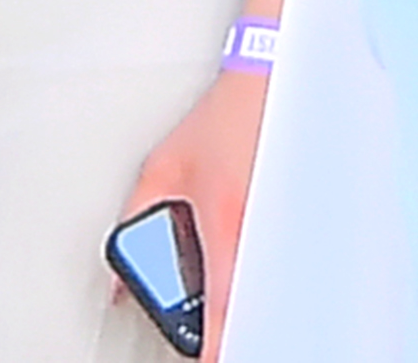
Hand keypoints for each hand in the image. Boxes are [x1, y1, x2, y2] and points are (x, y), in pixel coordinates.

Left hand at [117, 63, 269, 362]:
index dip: (214, 348)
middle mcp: (260, 233)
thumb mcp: (162, 167)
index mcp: (224, 224)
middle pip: (252, 311)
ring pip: (274, 294)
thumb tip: (119, 275)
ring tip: (231, 316)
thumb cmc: (219, 121)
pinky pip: (287, 270)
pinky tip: (261, 286)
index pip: (222, 310)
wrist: (268, 82)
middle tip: (213, 339)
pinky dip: (272, 283)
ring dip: (252, 306)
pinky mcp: (298, 223)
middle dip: (232, 331)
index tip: (205, 360)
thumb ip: (135, 219)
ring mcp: (285, 230)